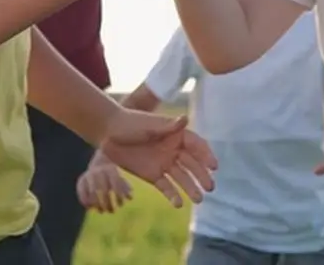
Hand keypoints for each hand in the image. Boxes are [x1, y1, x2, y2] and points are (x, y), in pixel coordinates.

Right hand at [77, 150, 133, 213]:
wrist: (98, 163)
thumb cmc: (113, 175)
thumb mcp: (120, 179)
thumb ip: (125, 187)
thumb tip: (130, 197)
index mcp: (111, 169)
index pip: (115, 184)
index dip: (118, 196)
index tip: (121, 205)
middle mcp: (99, 171)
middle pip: (104, 190)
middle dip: (108, 203)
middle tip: (112, 211)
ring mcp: (89, 176)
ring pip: (92, 193)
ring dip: (97, 205)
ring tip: (102, 211)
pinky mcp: (81, 180)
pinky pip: (81, 193)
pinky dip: (85, 202)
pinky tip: (90, 208)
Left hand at [100, 110, 217, 207]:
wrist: (109, 133)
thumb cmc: (130, 123)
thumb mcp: (149, 125)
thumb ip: (166, 127)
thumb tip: (185, 119)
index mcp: (175, 134)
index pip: (196, 145)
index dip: (206, 155)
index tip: (214, 166)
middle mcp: (173, 149)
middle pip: (191, 163)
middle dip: (201, 175)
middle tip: (210, 187)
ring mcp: (163, 163)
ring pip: (181, 177)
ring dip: (190, 187)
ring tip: (199, 200)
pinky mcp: (152, 174)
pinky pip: (165, 186)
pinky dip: (172, 194)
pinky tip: (178, 204)